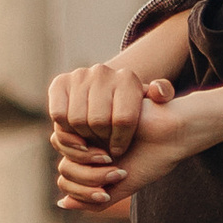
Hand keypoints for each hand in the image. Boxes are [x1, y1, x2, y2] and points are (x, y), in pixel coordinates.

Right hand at [49, 55, 172, 159]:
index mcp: (128, 79)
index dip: (121, 141)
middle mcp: (102, 73)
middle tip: (105, 146)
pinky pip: (58, 114)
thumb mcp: (153, 104)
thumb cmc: (130, 108)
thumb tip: (158, 91)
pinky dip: (66, 129)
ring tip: (93, 141)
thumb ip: (163, 95)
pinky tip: (77, 133)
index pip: (123, 119)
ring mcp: (79, 76)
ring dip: (84, 138)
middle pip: (98, 121)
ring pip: (77, 120)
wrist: (105, 93)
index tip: (120, 149)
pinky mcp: (59, 83)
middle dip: (103, 140)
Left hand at [54, 90, 193, 211]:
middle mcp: (86, 147)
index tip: (108, 193)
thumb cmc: (152, 159)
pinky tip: (114, 152)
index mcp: (91, 163)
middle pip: (65, 172)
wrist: (171, 135)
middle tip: (117, 175)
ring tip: (117, 167)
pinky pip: (71, 141)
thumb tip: (62, 203)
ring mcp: (86, 132)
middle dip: (90, 181)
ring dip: (92, 172)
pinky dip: (90, 156)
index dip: (83, 193)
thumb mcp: (122, 187)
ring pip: (66, 159)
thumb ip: (94, 199)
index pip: (67, 183)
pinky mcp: (88, 117)